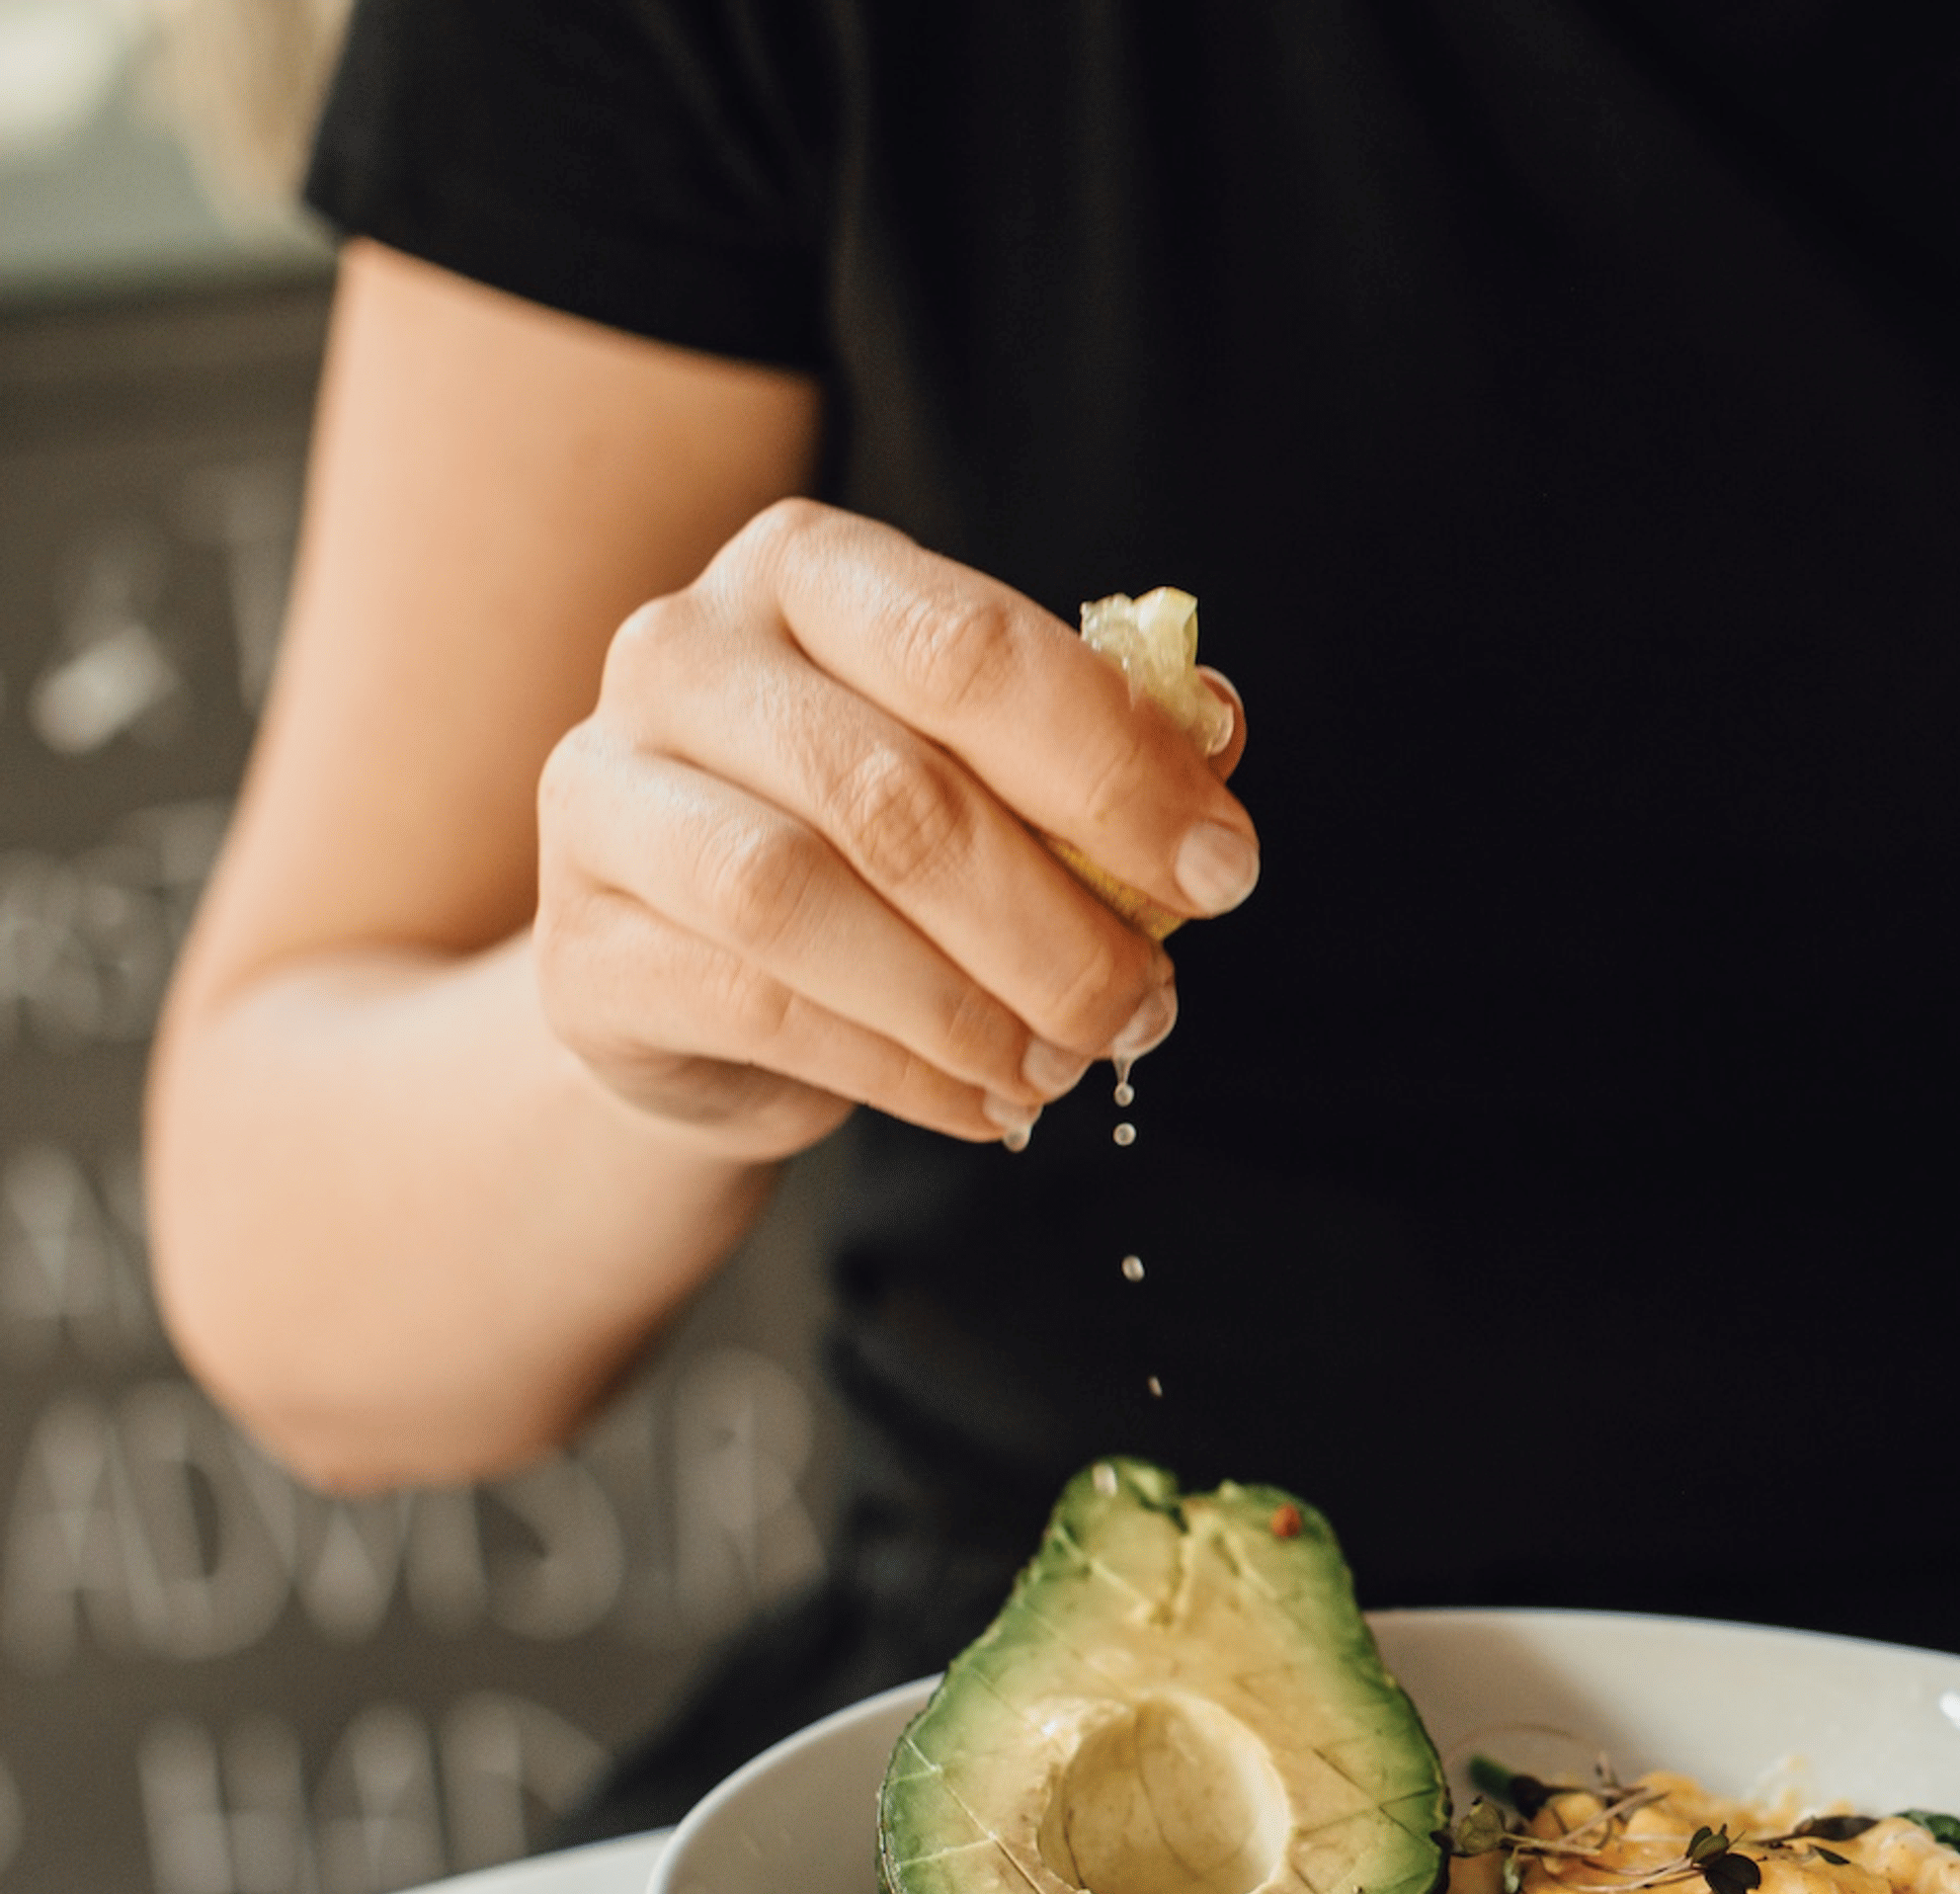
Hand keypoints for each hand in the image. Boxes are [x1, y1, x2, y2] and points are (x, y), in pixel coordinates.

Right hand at [534, 499, 1255, 1158]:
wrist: (694, 985)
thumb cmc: (872, 849)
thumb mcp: (993, 774)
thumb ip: (1103, 743)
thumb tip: (1216, 727)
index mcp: (802, 570)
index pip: (971, 649)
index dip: (1117, 769)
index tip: (1222, 870)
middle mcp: (680, 652)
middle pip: (894, 792)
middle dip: (1056, 921)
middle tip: (1145, 1005)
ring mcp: (603, 794)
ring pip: (805, 901)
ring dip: (972, 1004)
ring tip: (1066, 1062)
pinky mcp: (580, 948)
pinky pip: (759, 1009)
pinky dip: (903, 1071)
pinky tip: (986, 1101)